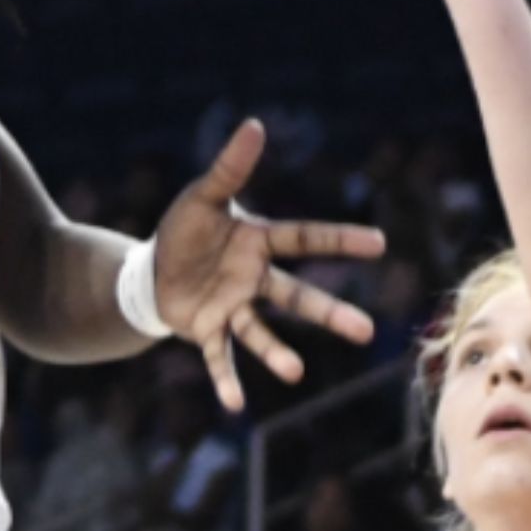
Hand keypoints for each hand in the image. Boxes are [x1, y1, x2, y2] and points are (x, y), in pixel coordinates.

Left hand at [147, 123, 381, 413]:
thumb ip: (230, 167)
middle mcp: (254, 280)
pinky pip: (219, 357)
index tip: (379, 243)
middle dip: (330, 314)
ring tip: (295, 373)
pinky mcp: (207, 332)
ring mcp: (233, 309)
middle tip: (366, 332)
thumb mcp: (202, 195)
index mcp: (259, 243)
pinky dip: (226, 380)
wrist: (151, 270)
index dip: (340, 240)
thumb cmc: (185, 231)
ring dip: (277, 354)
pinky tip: (235, 405)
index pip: (305, 239)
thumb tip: (255, 125)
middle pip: (296, 298)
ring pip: (261, 333)